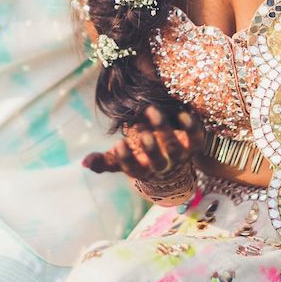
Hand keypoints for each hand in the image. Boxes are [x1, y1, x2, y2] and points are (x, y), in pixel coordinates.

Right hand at [82, 106, 204, 181]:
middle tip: (140, 131)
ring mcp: (180, 156)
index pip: (134, 169)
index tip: (117, 145)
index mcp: (143, 171)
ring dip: (163, 129)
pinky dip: (191, 127)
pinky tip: (182, 113)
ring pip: (175, 147)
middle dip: (150, 147)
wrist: (175, 169)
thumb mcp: (122, 162)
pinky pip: (197, 138)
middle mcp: (163, 166)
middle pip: (158, 161)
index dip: (126, 159)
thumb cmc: (141, 160)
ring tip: (151, 110)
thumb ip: (104, 162)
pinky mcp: (194, 145)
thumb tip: (83, 163)